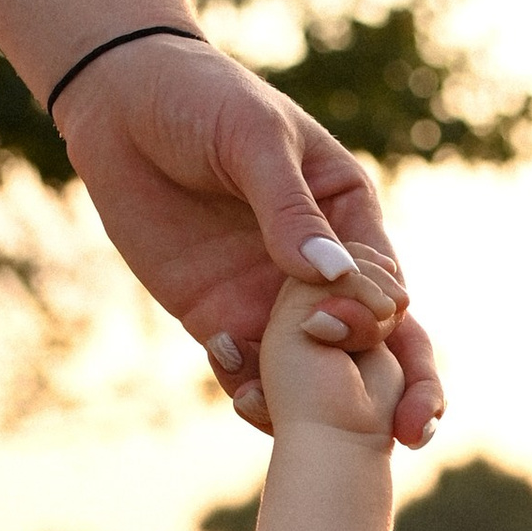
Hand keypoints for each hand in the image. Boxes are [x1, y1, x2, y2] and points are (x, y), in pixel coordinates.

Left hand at [55, 33, 442, 446]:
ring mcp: (270, 300)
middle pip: (375, 343)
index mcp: (348, 217)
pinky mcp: (219, 319)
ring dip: (321, 408)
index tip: (356, 329)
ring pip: (316, 374)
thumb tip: (330, 278)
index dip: (384, 318)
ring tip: (306, 433)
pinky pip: (249, 374)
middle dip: (401, 390)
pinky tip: (244, 400)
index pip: (386, 285)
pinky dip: (255, 397)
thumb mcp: (253, 139)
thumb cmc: (202, 97)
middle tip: (412, 432)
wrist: (119, 102)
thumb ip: (289, 209)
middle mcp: (319, 270)